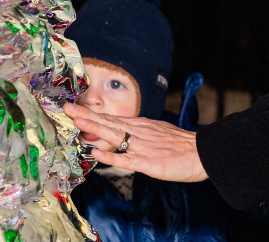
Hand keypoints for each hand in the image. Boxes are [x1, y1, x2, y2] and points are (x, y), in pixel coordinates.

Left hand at [64, 101, 207, 182]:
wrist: (201, 152)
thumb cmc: (179, 145)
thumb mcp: (156, 133)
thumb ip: (134, 135)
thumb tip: (112, 139)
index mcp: (141, 125)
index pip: (111, 118)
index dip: (91, 113)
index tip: (72, 108)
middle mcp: (139, 132)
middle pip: (109, 122)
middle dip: (86, 116)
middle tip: (67, 108)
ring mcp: (142, 146)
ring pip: (115, 136)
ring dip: (95, 129)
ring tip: (77, 123)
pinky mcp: (148, 162)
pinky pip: (126, 159)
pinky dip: (111, 156)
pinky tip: (97, 154)